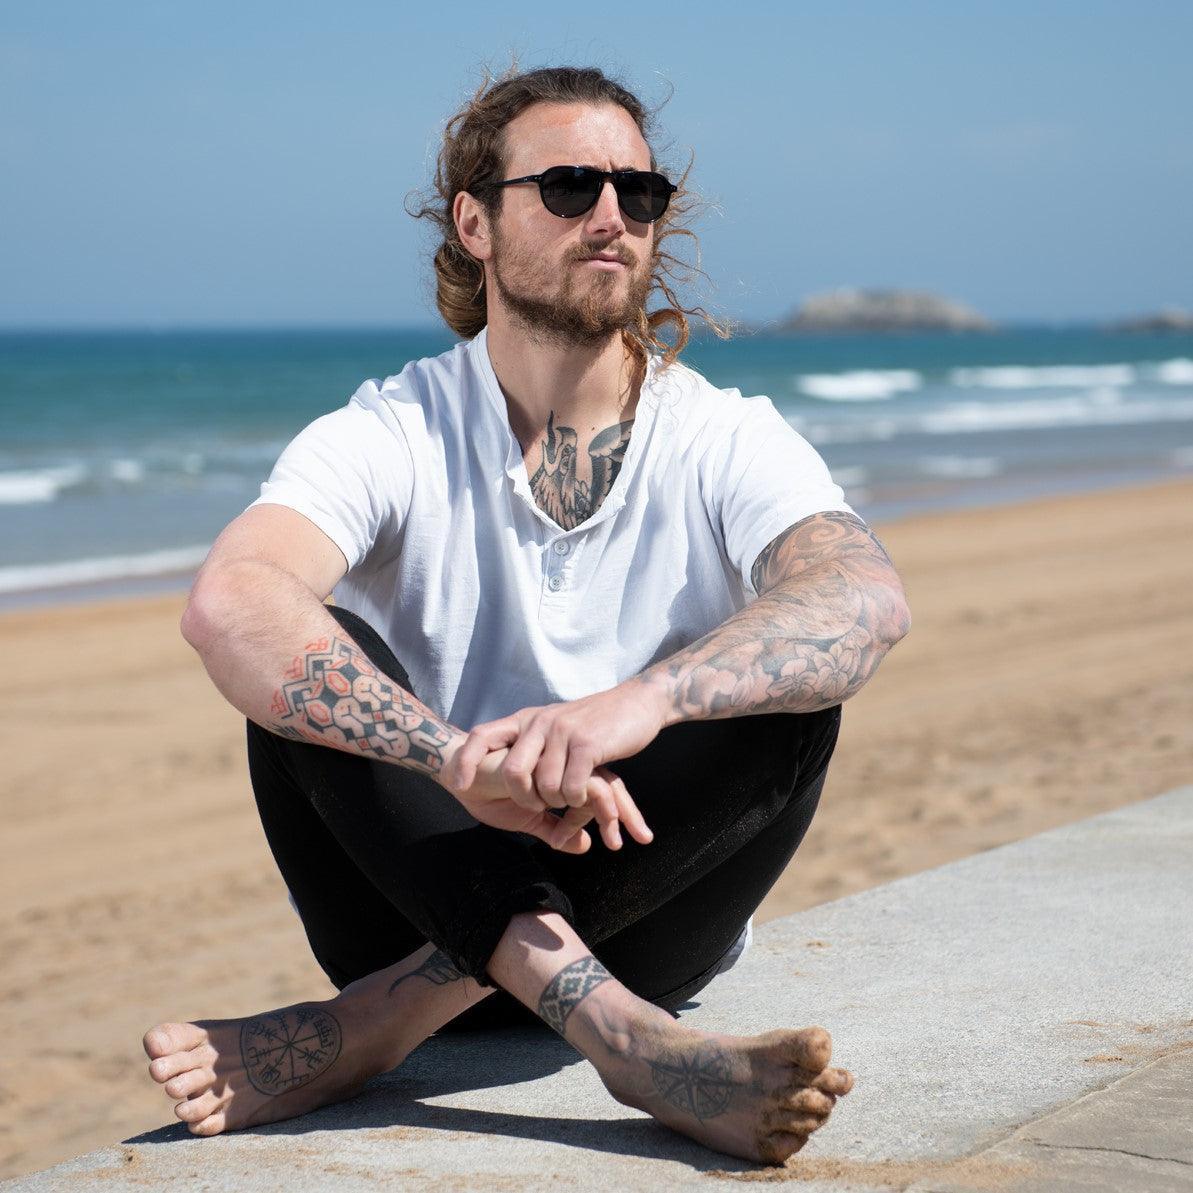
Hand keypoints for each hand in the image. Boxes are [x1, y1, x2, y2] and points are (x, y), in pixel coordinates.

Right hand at [438, 742, 639, 853]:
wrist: (458, 774)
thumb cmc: (489, 792)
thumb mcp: (528, 819)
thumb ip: (555, 831)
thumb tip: (586, 847)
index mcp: (566, 773)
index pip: (602, 790)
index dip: (620, 815)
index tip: (637, 838)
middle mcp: (566, 764)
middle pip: (610, 785)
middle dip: (628, 814)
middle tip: (642, 840)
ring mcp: (559, 760)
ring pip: (599, 784)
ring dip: (611, 815)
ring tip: (614, 842)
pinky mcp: (548, 762)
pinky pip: (579, 786)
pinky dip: (585, 806)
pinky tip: (582, 826)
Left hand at [444, 682, 667, 846]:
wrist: (636, 704)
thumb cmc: (595, 723)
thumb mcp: (555, 728)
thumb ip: (533, 745)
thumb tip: (505, 771)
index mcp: (527, 720)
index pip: (482, 735)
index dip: (466, 761)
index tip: (458, 785)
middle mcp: (540, 722)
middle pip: (513, 772)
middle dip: (524, 798)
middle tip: (539, 807)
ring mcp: (564, 732)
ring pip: (545, 786)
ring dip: (557, 802)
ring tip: (568, 799)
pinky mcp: (588, 745)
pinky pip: (571, 787)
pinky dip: (577, 800)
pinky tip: (584, 795)